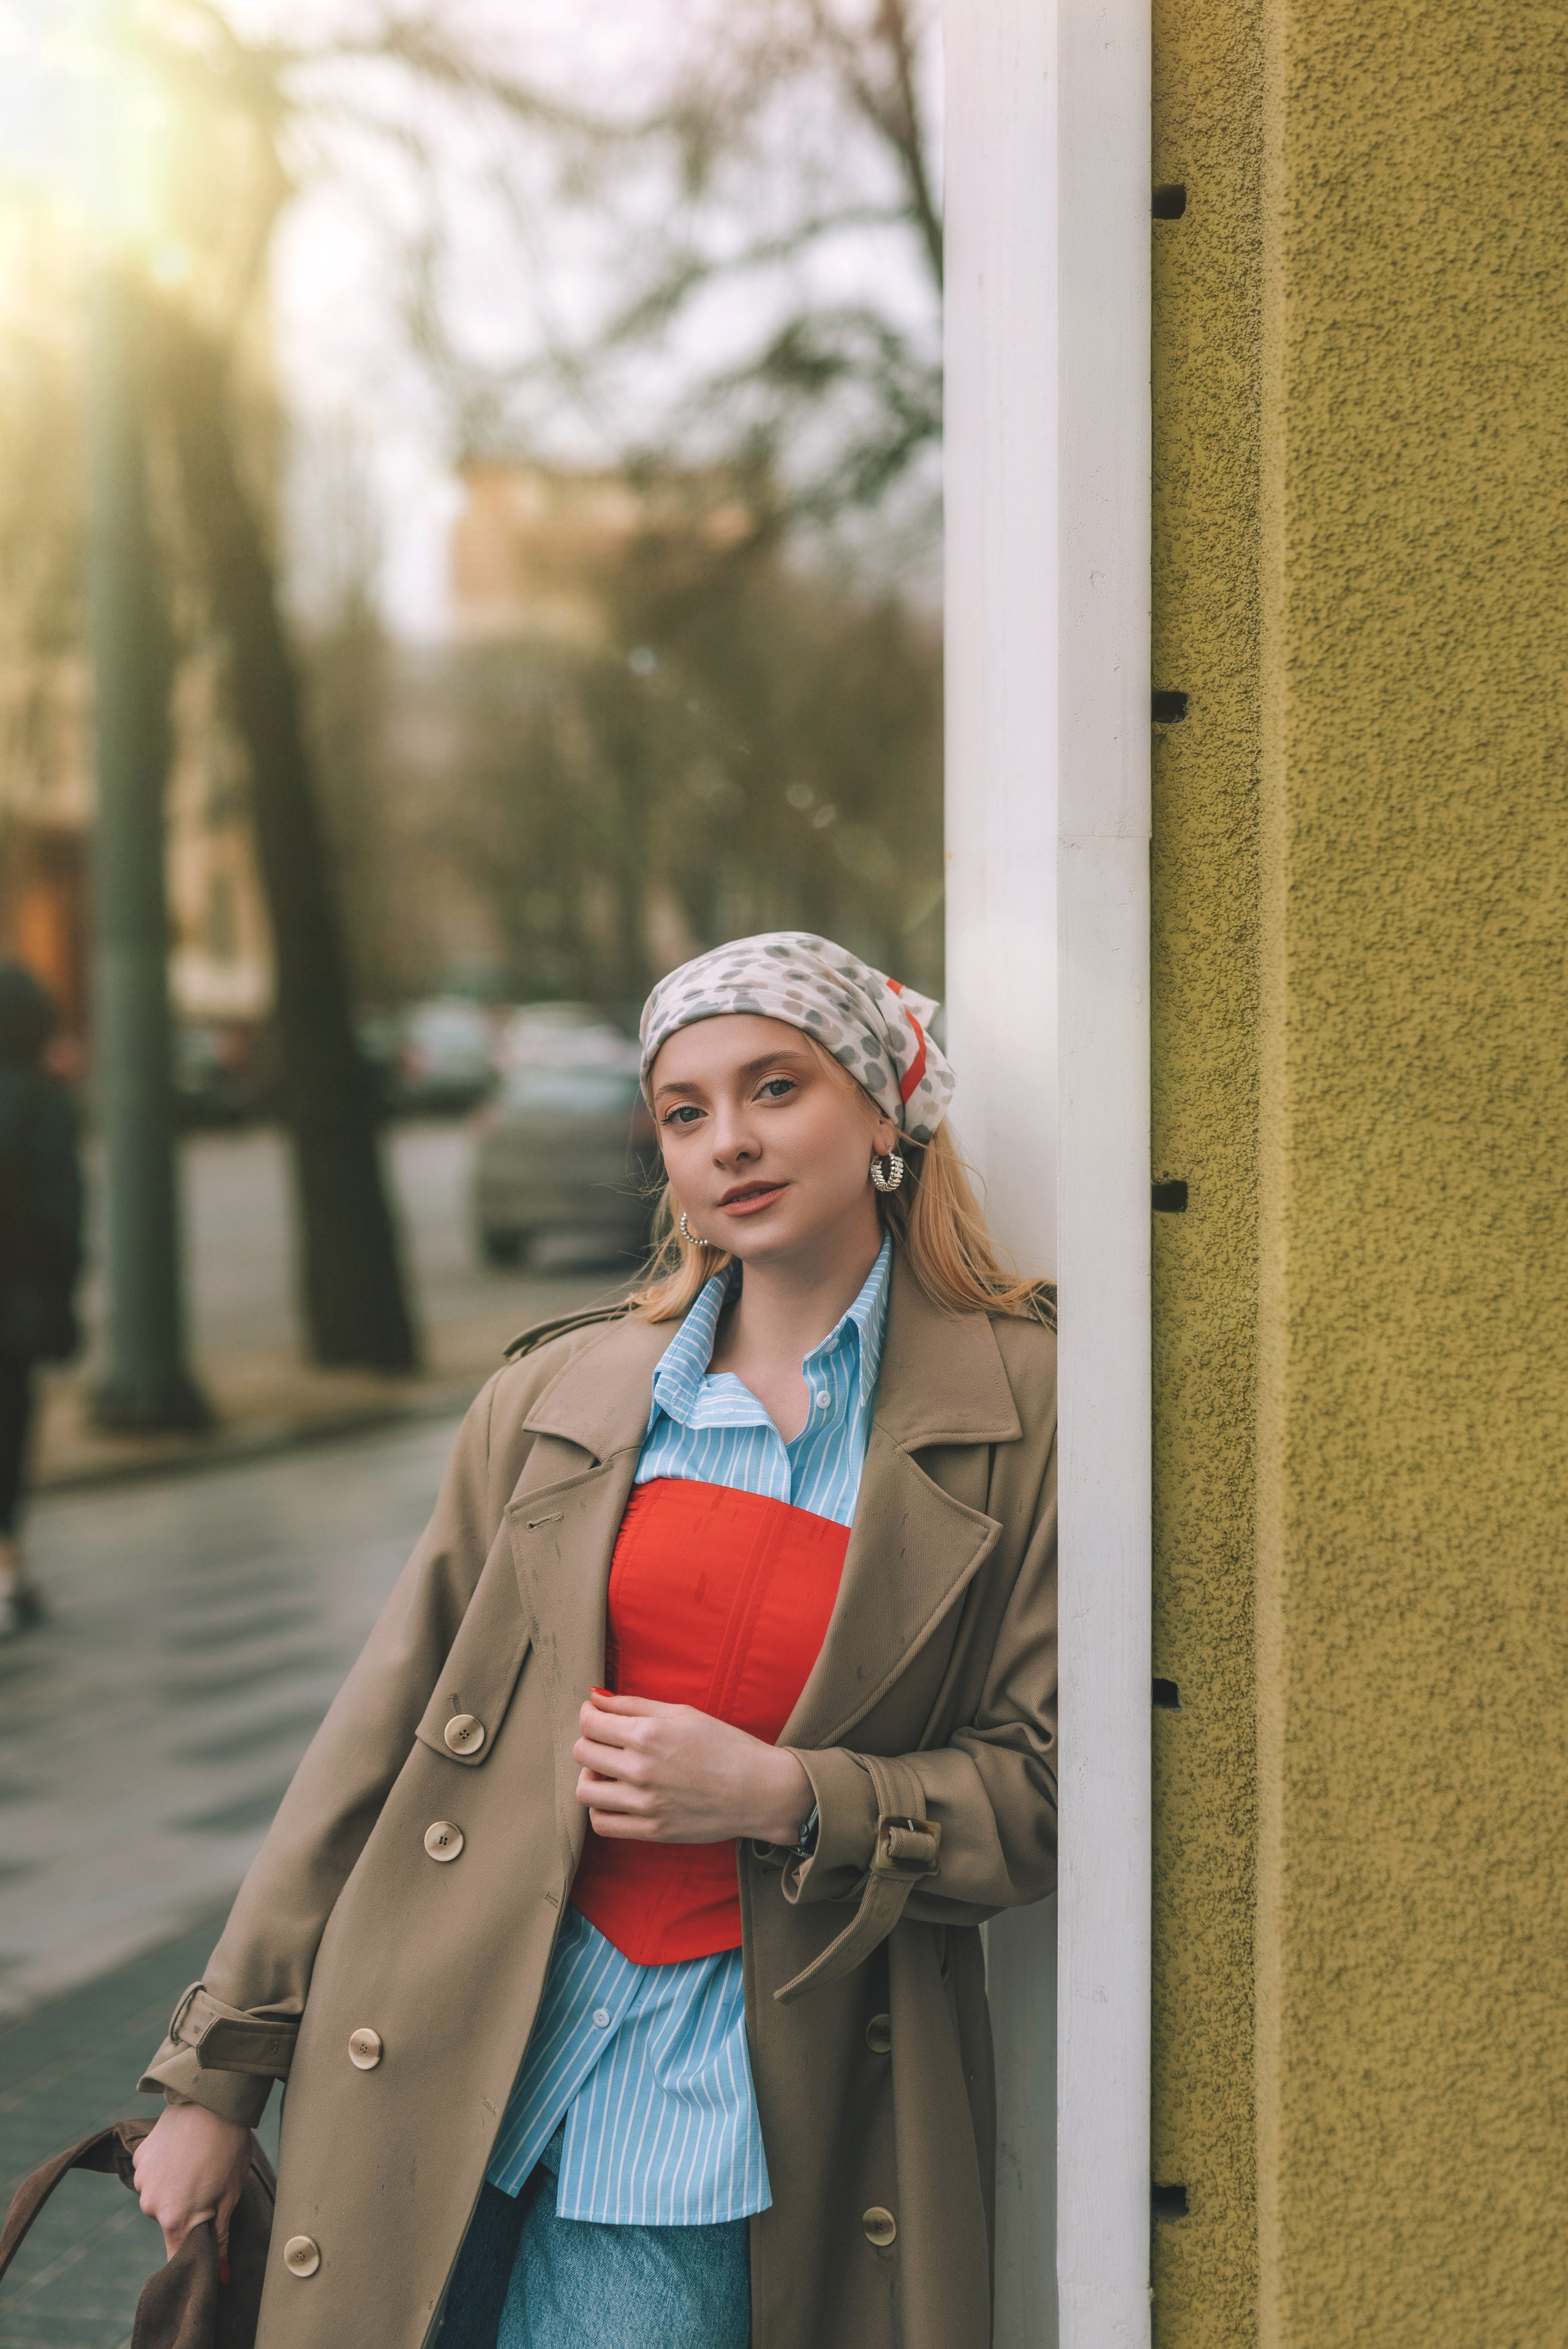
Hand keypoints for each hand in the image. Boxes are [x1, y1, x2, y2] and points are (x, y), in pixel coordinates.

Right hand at [134, 2102, 251, 2262]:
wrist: (211, 2098)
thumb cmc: (228, 2147)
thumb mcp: (230, 2194)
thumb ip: (219, 2235)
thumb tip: (220, 2271)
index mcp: (174, 2219)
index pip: (176, 2253)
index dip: (191, 2252)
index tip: (204, 2242)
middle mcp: (150, 2205)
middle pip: (169, 2222)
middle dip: (188, 2211)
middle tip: (210, 2185)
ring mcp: (142, 2180)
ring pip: (160, 2196)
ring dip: (175, 2187)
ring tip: (197, 2162)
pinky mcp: (139, 2157)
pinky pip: (152, 2173)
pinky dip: (166, 2167)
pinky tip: (183, 2149)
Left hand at [574, 1691, 812, 1846]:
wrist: (759, 1790)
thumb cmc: (725, 1745)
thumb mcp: (682, 1713)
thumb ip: (633, 1704)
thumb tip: (594, 1697)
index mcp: (648, 1734)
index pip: (590, 1723)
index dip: (588, 1714)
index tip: (596, 1715)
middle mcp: (641, 1769)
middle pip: (582, 1753)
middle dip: (590, 1741)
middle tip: (607, 1741)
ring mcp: (645, 1803)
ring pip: (585, 1791)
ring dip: (591, 1776)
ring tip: (609, 1771)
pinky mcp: (652, 1830)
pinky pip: (602, 1824)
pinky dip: (600, 1809)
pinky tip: (615, 1797)